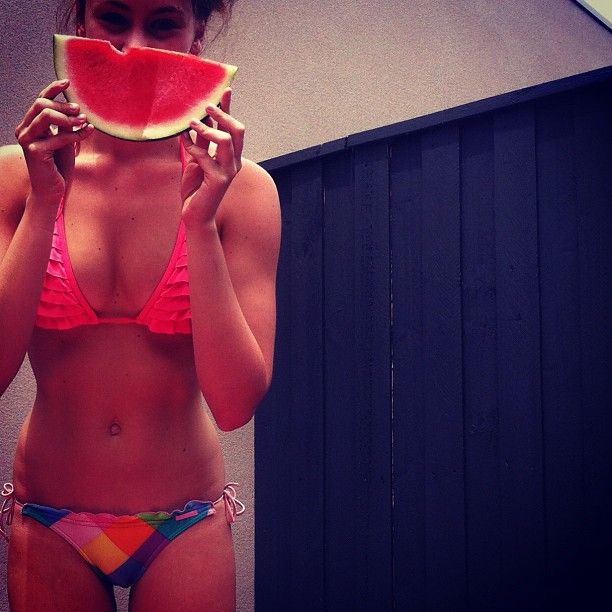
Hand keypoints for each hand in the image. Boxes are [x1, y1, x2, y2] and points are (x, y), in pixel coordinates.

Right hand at [15, 79, 93, 205]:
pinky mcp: (35, 152)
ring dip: (68, 117)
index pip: (39, 100)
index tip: (68, 82)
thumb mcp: (64, 141)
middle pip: (41, 104)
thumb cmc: (59, 166)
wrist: (52, 191)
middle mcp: (24, 130)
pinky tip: (87, 132)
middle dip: (63, 105)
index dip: (53, 89)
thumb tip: (76, 108)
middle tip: (80, 111)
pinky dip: (76, 134)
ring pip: (46, 115)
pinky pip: (59, 136)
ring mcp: (27, 140)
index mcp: (29, 125)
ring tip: (83, 121)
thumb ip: (65, 125)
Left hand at [179, 88, 243, 225]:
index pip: (233, 128)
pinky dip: (192, 148)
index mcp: (230, 156)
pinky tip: (183, 143)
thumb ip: (199, 141)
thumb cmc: (195, 188)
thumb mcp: (196, 159)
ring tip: (190, 123)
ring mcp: (228, 172)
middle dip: (223, 115)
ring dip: (208, 129)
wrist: (194, 214)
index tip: (224, 90)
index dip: (229, 109)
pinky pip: (206, 157)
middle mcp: (234, 162)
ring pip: (226, 141)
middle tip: (206, 106)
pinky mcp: (219, 180)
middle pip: (237, 131)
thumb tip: (194, 118)